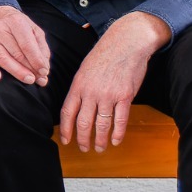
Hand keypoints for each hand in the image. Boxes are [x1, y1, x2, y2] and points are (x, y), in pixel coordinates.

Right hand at [0, 5, 51, 85]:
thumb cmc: (16, 26)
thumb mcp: (32, 30)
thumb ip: (41, 48)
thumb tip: (44, 70)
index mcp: (15, 21)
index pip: (27, 45)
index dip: (37, 60)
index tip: (44, 72)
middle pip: (16, 53)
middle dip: (29, 68)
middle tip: (38, 79)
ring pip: (2, 58)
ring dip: (16, 72)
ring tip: (28, 80)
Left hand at [58, 11, 171, 152]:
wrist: (126, 43)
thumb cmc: (104, 55)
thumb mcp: (84, 69)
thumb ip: (80, 88)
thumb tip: (75, 107)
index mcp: (78, 85)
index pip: (67, 112)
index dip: (65, 129)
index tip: (65, 140)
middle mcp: (91, 92)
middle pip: (83, 122)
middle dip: (82, 139)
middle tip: (83, 148)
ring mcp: (108, 95)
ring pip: (101, 125)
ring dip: (99, 140)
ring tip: (99, 148)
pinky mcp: (125, 96)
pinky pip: (120, 120)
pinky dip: (117, 134)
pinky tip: (115, 141)